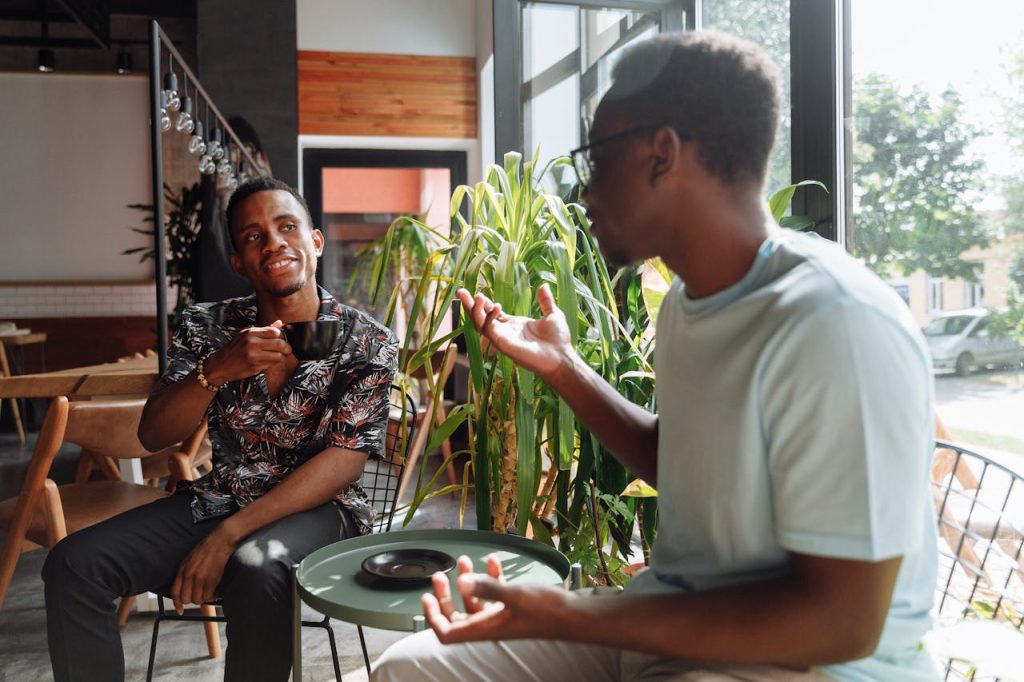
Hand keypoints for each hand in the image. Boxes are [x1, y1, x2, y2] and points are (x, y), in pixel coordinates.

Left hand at [170, 531, 234, 613]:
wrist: (220, 541)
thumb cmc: (207, 549)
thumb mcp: (190, 560)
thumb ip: (185, 573)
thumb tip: (185, 589)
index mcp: (182, 570)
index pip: (175, 592)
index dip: (177, 604)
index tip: (180, 610)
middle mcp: (188, 575)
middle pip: (186, 599)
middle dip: (193, 600)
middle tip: (201, 595)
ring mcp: (199, 578)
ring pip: (197, 600)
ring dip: (204, 598)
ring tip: (209, 591)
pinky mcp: (210, 579)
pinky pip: (208, 597)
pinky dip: (213, 596)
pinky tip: (215, 590)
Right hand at [204, 319, 290, 383]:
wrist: (220, 364)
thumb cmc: (234, 349)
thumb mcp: (246, 335)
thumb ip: (264, 329)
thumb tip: (280, 323)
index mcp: (250, 332)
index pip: (275, 332)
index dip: (281, 336)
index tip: (281, 339)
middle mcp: (252, 343)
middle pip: (279, 344)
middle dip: (286, 348)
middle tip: (287, 350)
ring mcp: (253, 355)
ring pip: (278, 356)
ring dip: (280, 357)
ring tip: (276, 356)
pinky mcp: (254, 367)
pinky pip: (271, 365)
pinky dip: (272, 364)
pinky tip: (266, 361)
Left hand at [422, 554, 567, 643]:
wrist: (574, 615)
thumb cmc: (546, 610)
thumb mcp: (514, 595)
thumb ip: (487, 588)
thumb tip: (462, 582)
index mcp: (485, 629)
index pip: (448, 633)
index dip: (434, 618)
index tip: (427, 598)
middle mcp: (490, 625)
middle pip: (457, 616)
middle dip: (446, 596)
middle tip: (440, 577)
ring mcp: (502, 617)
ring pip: (475, 602)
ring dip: (468, 582)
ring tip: (465, 561)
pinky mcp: (514, 608)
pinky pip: (495, 594)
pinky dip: (491, 578)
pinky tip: (493, 561)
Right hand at [456, 284, 573, 379]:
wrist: (562, 357)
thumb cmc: (558, 341)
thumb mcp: (553, 315)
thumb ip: (545, 302)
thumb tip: (543, 286)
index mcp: (513, 325)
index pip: (491, 313)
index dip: (483, 303)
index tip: (476, 292)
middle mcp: (505, 332)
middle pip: (480, 318)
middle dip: (470, 306)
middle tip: (461, 292)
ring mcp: (502, 338)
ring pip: (480, 325)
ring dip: (475, 311)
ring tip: (475, 295)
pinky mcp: (503, 344)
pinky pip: (490, 330)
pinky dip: (489, 318)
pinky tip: (496, 307)